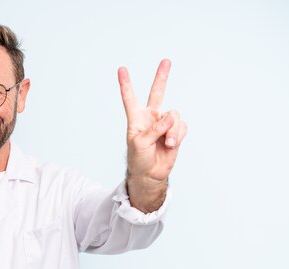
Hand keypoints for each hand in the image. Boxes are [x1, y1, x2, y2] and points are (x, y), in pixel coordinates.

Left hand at [118, 59, 187, 212]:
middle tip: (166, 61)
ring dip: (172, 131)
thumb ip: (154, 129)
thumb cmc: (139, 158)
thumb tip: (170, 117)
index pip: (130, 98)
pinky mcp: (176, 131)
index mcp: (136, 118)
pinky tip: (171, 144)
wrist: (151, 173)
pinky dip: (178, 136)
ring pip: (174, 116)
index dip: (125, 84)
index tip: (121, 69)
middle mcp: (151, 117)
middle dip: (162, 77)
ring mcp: (165, 123)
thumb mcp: (140, 143)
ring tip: (166, 143)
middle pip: (157, 92)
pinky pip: (182, 127)